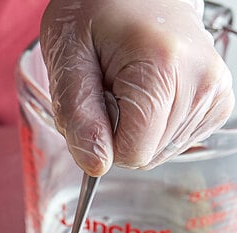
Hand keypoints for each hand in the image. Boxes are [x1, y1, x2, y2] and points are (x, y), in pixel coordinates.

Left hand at [40, 0, 234, 175]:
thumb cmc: (96, 13)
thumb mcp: (68, 58)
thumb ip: (77, 114)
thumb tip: (96, 165)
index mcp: (163, 68)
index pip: (131, 153)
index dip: (101, 138)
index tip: (97, 99)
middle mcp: (201, 81)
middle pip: (144, 156)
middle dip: (115, 133)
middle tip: (109, 88)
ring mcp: (214, 93)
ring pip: (156, 154)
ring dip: (131, 130)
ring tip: (126, 85)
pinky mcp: (216, 103)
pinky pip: (170, 144)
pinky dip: (150, 128)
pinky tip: (146, 93)